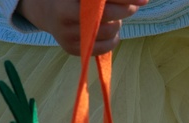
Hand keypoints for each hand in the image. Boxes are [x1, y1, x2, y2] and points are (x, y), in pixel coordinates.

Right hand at [15, 0, 147, 55]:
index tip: (141, 0)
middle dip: (125, 10)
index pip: (100, 3)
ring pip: (109, 32)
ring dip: (117, 23)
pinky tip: (108, 30)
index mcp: (65, 3)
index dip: (123, 0)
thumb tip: (137, 0)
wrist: (47, 11)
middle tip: (131, 6)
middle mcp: (64, 20)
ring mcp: (67, 37)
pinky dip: (113, 38)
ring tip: (111, 17)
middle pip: (107, 17)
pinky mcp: (73, 50)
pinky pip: (105, 48)